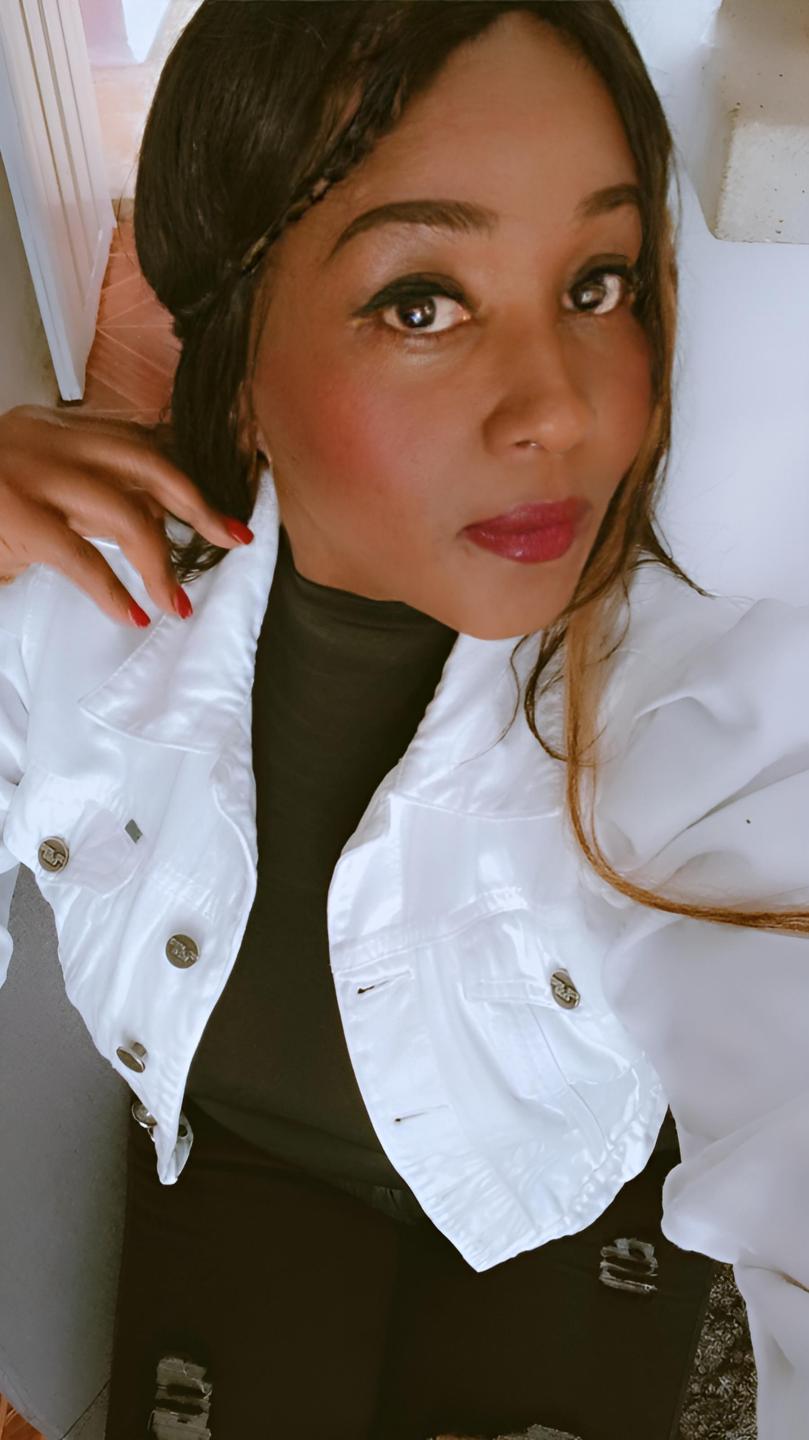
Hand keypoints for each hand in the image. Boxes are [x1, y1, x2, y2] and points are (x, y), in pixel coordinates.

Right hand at [0, 405, 252, 625]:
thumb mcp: (33, 484)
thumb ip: (85, 497)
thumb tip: (148, 528)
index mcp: (56, 426)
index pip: (139, 442)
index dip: (187, 475)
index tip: (225, 502)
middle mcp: (50, 439)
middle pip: (149, 463)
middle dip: (199, 503)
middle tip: (235, 539)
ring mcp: (32, 474)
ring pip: (125, 511)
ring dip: (160, 560)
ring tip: (176, 602)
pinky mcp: (15, 513)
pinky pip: (80, 555)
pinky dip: (112, 589)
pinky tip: (132, 615)